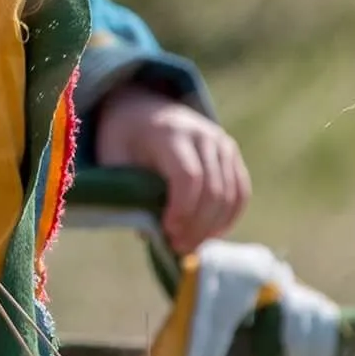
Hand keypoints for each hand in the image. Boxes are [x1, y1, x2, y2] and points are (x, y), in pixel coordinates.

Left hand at [93, 87, 250, 254]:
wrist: (142, 107)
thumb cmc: (123, 139)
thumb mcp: (113, 159)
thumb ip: (127, 191)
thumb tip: (150, 233)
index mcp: (168, 132)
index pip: (188, 176)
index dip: (182, 209)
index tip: (168, 232)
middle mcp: (202, 135)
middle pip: (213, 189)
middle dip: (198, 225)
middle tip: (180, 248)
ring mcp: (221, 142)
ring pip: (231, 193)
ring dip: (214, 226)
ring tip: (191, 246)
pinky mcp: (231, 153)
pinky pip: (241, 190)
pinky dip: (229, 216)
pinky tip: (212, 234)